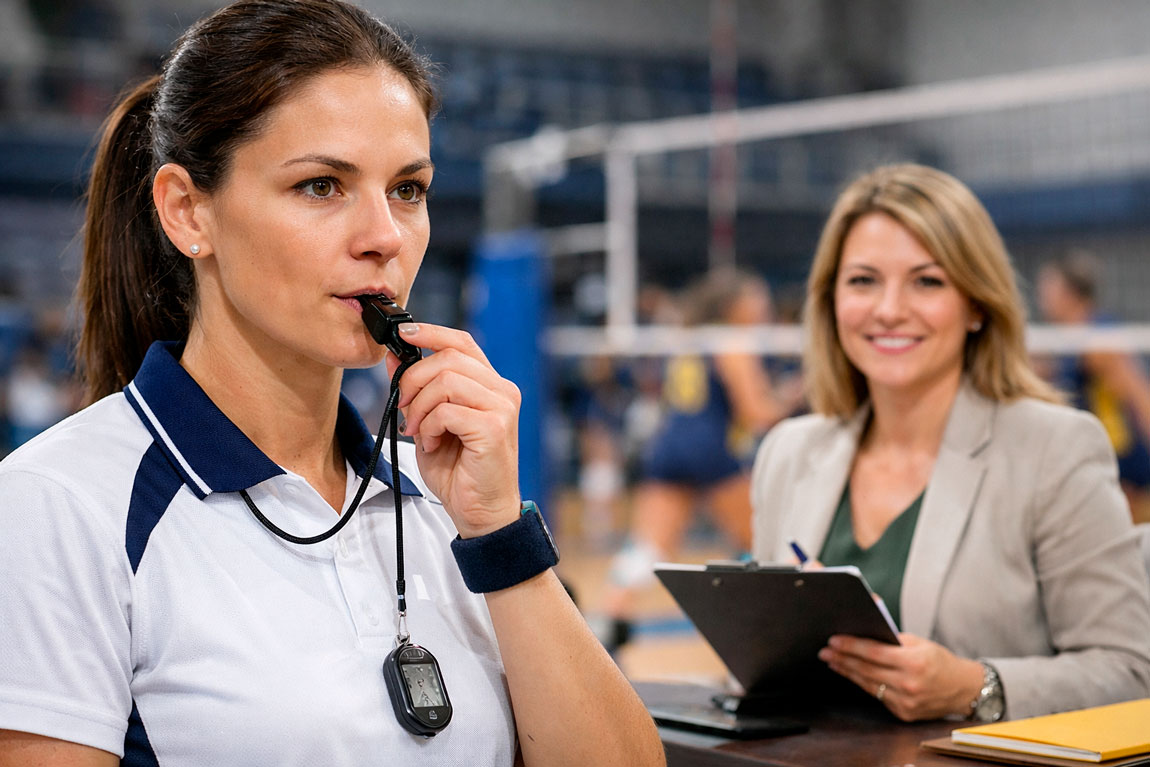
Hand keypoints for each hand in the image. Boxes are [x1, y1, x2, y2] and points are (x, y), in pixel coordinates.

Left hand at [384, 322, 521, 538]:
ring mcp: (502, 408)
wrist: (482, 513)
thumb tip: (393, 358)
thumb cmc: (461, 472)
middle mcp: (502, 391)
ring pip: (446, 380)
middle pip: (449, 357)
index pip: (462, 342)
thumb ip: (417, 391)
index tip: (402, 335)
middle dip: (414, 378)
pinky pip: (447, 409)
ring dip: (420, 406)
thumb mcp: (429, 424)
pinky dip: (429, 425)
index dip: (431, 332)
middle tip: (404, 407)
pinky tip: (432, 442)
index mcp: (491, 386)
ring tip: (419, 430)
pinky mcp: (494, 428)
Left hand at [818, 632, 984, 720]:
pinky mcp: (904, 713)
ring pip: (868, 684)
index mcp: (914, 662)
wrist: (963, 688)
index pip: (874, 652)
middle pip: (867, 669)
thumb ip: (892, 639)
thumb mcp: (919, 643)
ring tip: (833, 662)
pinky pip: (878, 695)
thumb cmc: (939, 661)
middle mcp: (909, 684)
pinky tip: (852, 675)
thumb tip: (865, 630)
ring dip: (848, 672)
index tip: (834, 640)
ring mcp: (906, 702)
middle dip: (843, 659)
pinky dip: (864, 684)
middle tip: (825, 651)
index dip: (851, 646)